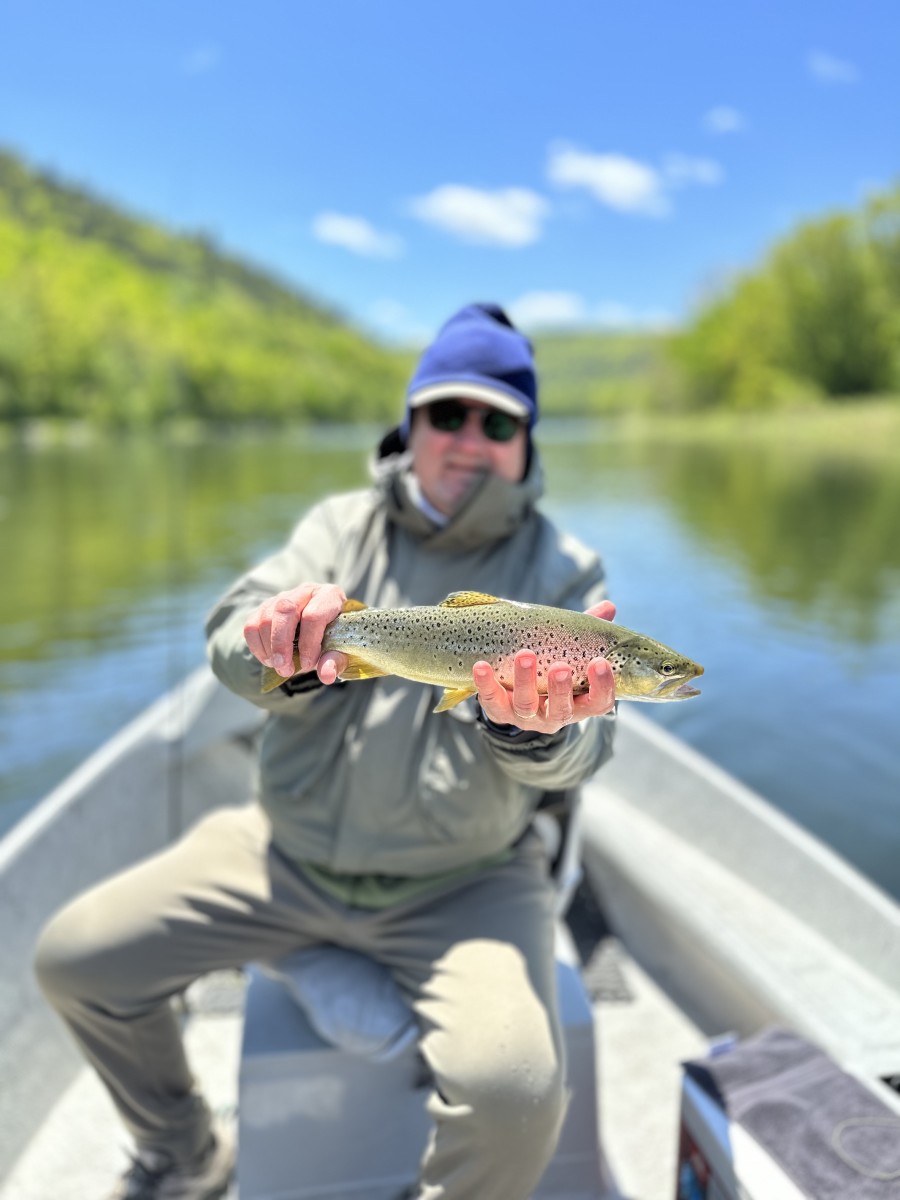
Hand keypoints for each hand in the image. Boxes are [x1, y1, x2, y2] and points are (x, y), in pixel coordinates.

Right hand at [243, 582, 348, 683]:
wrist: (324, 632)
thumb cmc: (336, 639)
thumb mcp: (342, 650)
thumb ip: (336, 660)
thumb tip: (326, 675)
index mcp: (329, 596)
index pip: (313, 615)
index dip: (308, 643)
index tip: (309, 665)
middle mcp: (305, 591)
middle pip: (285, 610)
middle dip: (281, 644)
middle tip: (285, 670)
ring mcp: (282, 597)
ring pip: (265, 618)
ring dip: (269, 649)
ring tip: (281, 667)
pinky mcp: (265, 608)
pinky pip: (251, 626)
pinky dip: (257, 647)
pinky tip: (269, 660)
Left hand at [473, 599, 616, 734]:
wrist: (517, 698)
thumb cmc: (552, 671)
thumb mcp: (572, 656)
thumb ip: (589, 633)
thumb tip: (608, 607)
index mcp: (579, 703)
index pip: (599, 703)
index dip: (602, 687)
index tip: (600, 663)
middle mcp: (555, 715)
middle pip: (561, 709)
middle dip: (560, 689)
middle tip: (560, 668)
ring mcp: (527, 716)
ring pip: (526, 705)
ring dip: (525, 681)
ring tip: (525, 655)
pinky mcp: (500, 712)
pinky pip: (492, 701)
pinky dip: (486, 684)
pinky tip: (482, 666)